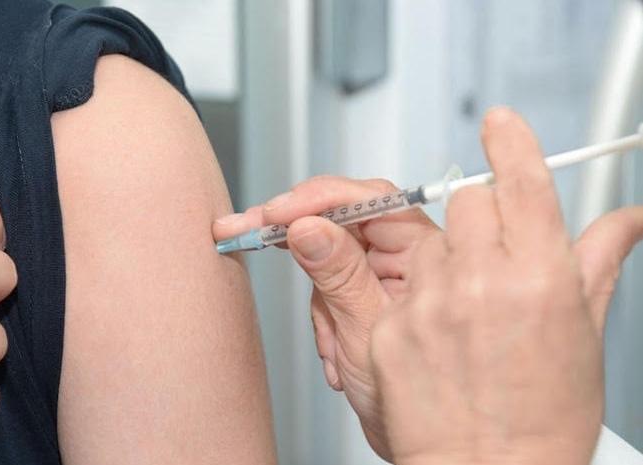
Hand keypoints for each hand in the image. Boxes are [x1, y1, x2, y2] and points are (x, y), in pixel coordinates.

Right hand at [214, 177, 440, 459]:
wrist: (425, 444)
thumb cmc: (422, 398)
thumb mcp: (367, 330)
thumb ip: (338, 273)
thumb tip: (307, 226)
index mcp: (424, 252)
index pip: (369, 200)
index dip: (318, 198)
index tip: (275, 213)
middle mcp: (406, 256)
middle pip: (341, 220)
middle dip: (295, 234)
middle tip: (243, 229)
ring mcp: (384, 275)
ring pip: (328, 257)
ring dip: (319, 303)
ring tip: (333, 346)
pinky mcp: (366, 292)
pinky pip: (328, 286)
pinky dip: (322, 319)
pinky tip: (337, 353)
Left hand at [369, 108, 642, 464]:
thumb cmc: (543, 418)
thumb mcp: (583, 334)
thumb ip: (597, 262)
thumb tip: (628, 220)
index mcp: (540, 277)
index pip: (520, 184)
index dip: (509, 144)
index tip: (498, 124)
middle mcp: (482, 281)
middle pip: (467, 203)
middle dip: (479, 220)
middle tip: (489, 262)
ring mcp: (430, 302)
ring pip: (428, 242)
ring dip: (443, 260)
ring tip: (461, 309)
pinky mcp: (389, 326)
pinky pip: (396, 284)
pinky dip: (414, 296)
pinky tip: (435, 334)